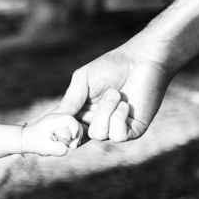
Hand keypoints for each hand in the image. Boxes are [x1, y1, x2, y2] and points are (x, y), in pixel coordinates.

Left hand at [21, 113, 83, 156]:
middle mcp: (56, 117)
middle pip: (75, 122)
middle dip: (77, 135)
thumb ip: (60, 149)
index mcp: (52, 120)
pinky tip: (68, 143)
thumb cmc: (34, 143)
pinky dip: (72, 135)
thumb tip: (70, 147)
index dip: (75, 129)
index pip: (70, 119)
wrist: (25, 139)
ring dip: (75, 136)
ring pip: (74, 125)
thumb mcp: (47, 149)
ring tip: (70, 146)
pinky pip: (71, 128)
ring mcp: (58, 119)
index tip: (73, 139)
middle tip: (72, 146)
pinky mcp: (60, 123)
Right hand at [54, 42, 174, 142]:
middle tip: (85, 108)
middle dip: (80, 122)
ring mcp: (115, 128)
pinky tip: (125, 104)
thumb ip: (69, 102)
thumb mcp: (82, 81)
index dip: (60, 130)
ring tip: (115, 94)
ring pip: (98, 134)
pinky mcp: (133, 130)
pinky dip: (118, 119)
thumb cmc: (111, 67)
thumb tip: (55, 122)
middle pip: (78, 136)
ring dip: (105, 111)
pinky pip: (117, 136)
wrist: (143, 61)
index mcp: (81, 112)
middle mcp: (97, 123)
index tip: (60, 123)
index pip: (66, 129)